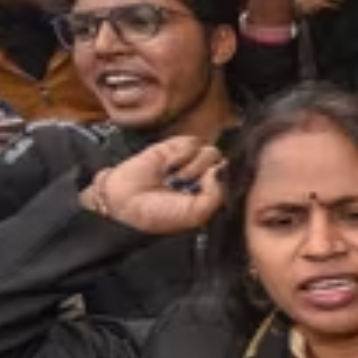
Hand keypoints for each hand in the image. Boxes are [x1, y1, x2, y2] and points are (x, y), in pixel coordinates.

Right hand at [86, 137, 224, 235]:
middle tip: (186, 187)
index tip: (208, 189)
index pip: (235, 180)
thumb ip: (216, 195)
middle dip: (206, 176)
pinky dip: (181, 154)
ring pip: (211, 152)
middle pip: (226, 163)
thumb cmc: (157, 215)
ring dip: (192, 167)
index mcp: (213, 196)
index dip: (226, 182)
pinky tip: (167, 167)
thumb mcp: (194, 214)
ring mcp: (192, 161)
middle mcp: (205, 178)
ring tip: (174, 179)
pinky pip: (192, 142)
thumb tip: (222, 169)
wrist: (122, 203)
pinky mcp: (176, 148)